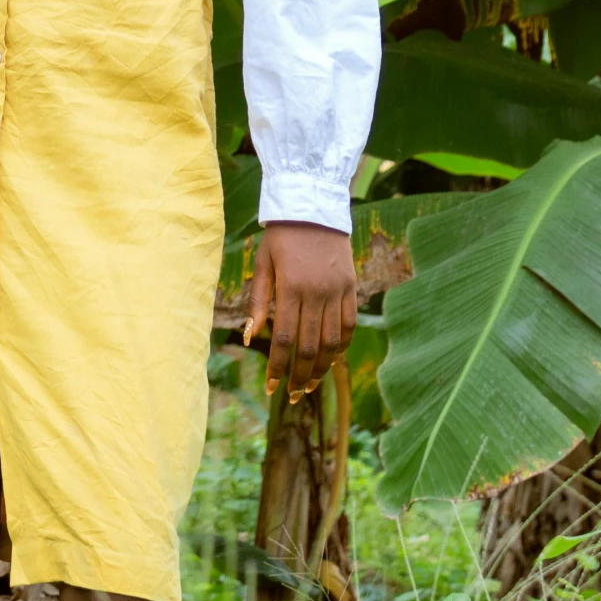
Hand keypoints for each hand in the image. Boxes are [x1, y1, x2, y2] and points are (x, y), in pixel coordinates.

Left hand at [244, 220, 356, 402]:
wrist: (313, 205)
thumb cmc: (281, 235)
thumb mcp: (263, 262)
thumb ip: (258, 300)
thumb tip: (249, 337)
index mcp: (291, 287)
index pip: (285, 339)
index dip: (277, 366)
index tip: (270, 386)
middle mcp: (316, 293)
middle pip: (310, 347)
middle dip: (299, 375)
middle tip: (291, 395)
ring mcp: (336, 291)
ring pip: (332, 342)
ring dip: (321, 368)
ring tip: (309, 385)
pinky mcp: (350, 287)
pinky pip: (349, 325)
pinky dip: (341, 347)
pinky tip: (332, 360)